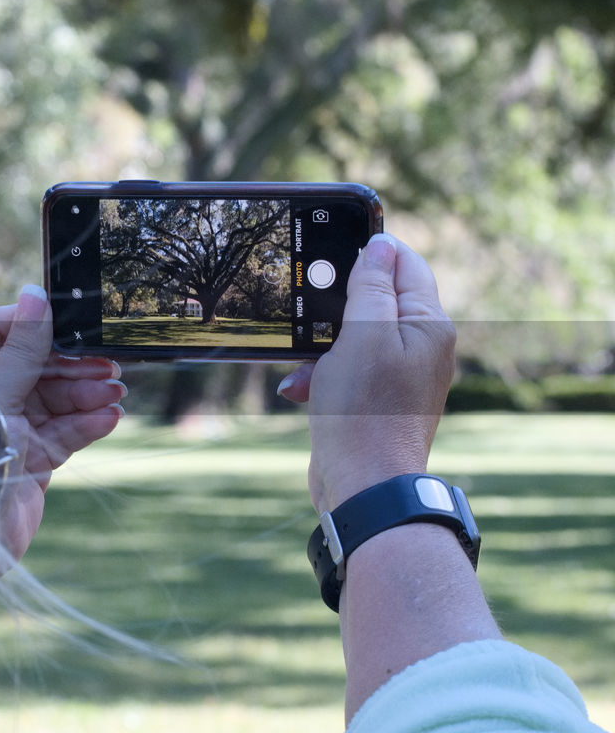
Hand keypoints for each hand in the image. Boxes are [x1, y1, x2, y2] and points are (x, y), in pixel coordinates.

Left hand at [0, 285, 125, 559]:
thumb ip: (22, 347)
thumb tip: (35, 297)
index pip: (1, 329)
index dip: (39, 326)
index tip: (75, 325)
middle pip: (37, 364)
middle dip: (73, 364)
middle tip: (108, 364)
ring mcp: (10, 426)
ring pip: (56, 398)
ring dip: (87, 393)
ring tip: (114, 391)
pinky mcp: (31, 456)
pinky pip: (64, 432)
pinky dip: (87, 423)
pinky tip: (109, 416)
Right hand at [277, 234, 455, 513]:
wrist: (363, 485)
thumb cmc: (364, 410)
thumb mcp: (364, 335)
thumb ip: (372, 287)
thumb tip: (380, 247)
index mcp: (429, 325)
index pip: (406, 264)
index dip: (371, 252)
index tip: (333, 247)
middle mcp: (422, 348)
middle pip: (375, 301)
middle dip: (335, 309)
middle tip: (309, 313)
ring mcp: (400, 376)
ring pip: (353, 338)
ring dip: (321, 348)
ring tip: (306, 366)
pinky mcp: (375, 401)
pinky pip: (345, 372)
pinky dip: (321, 376)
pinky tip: (302, 390)